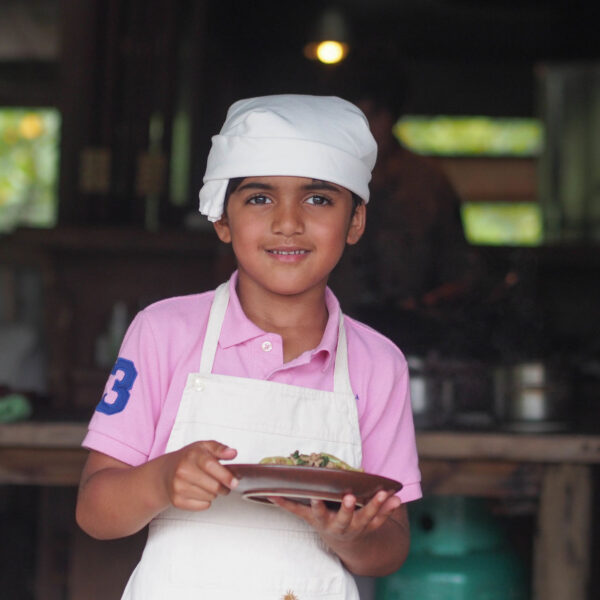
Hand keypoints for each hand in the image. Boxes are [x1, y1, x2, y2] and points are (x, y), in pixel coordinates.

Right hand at [160, 440, 237, 510]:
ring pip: (209, 497)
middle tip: (224, 483)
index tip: (235, 482)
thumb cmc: (188, 458)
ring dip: (214, 493)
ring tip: (209, 484)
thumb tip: (232, 453)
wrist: (166, 471)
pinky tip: (200, 491)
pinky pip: (202, 506)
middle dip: (224, 486)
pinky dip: (206, 501)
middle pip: (213, 486)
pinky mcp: (177, 501)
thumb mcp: (204, 447)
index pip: (210, 466)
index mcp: (192, 455)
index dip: (225, 475)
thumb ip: (220, 448)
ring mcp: (178, 487)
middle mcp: (183, 471)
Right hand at [269, 490, 401, 546]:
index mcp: (325, 522)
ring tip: (382, 493)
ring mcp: (358, 527)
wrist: (348, 545)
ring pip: (368, 517)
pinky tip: (396, 498)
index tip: (316, 496)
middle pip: (345, 519)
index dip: (318, 507)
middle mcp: (341, 526)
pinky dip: (389, 509)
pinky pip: (382, 518)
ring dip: (375, 505)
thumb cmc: (324, 522)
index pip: (320, 514)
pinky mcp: (372, 526)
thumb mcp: (307, 517)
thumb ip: (291, 505)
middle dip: (348, 509)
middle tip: (350, 497)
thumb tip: (269, 492)